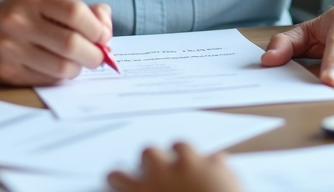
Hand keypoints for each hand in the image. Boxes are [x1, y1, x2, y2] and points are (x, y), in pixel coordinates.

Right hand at [0, 0, 113, 85]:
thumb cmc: (21, 15)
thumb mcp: (45, 1)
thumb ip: (80, 10)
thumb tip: (105, 26)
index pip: (76, 12)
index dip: (97, 28)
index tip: (103, 36)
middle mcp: (18, 21)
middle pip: (72, 44)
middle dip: (94, 54)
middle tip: (97, 56)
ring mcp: (10, 48)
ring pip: (62, 68)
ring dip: (77, 68)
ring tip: (75, 62)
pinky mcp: (5, 72)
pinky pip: (46, 81)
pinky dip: (59, 77)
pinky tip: (55, 68)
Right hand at [108, 143, 242, 191]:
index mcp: (143, 191)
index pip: (118, 177)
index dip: (118, 178)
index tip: (120, 179)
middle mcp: (163, 173)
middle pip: (148, 152)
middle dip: (151, 160)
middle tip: (155, 170)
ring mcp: (190, 164)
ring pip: (180, 146)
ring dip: (181, 155)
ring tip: (185, 167)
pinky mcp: (215, 164)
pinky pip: (213, 157)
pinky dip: (212, 165)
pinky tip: (213, 174)